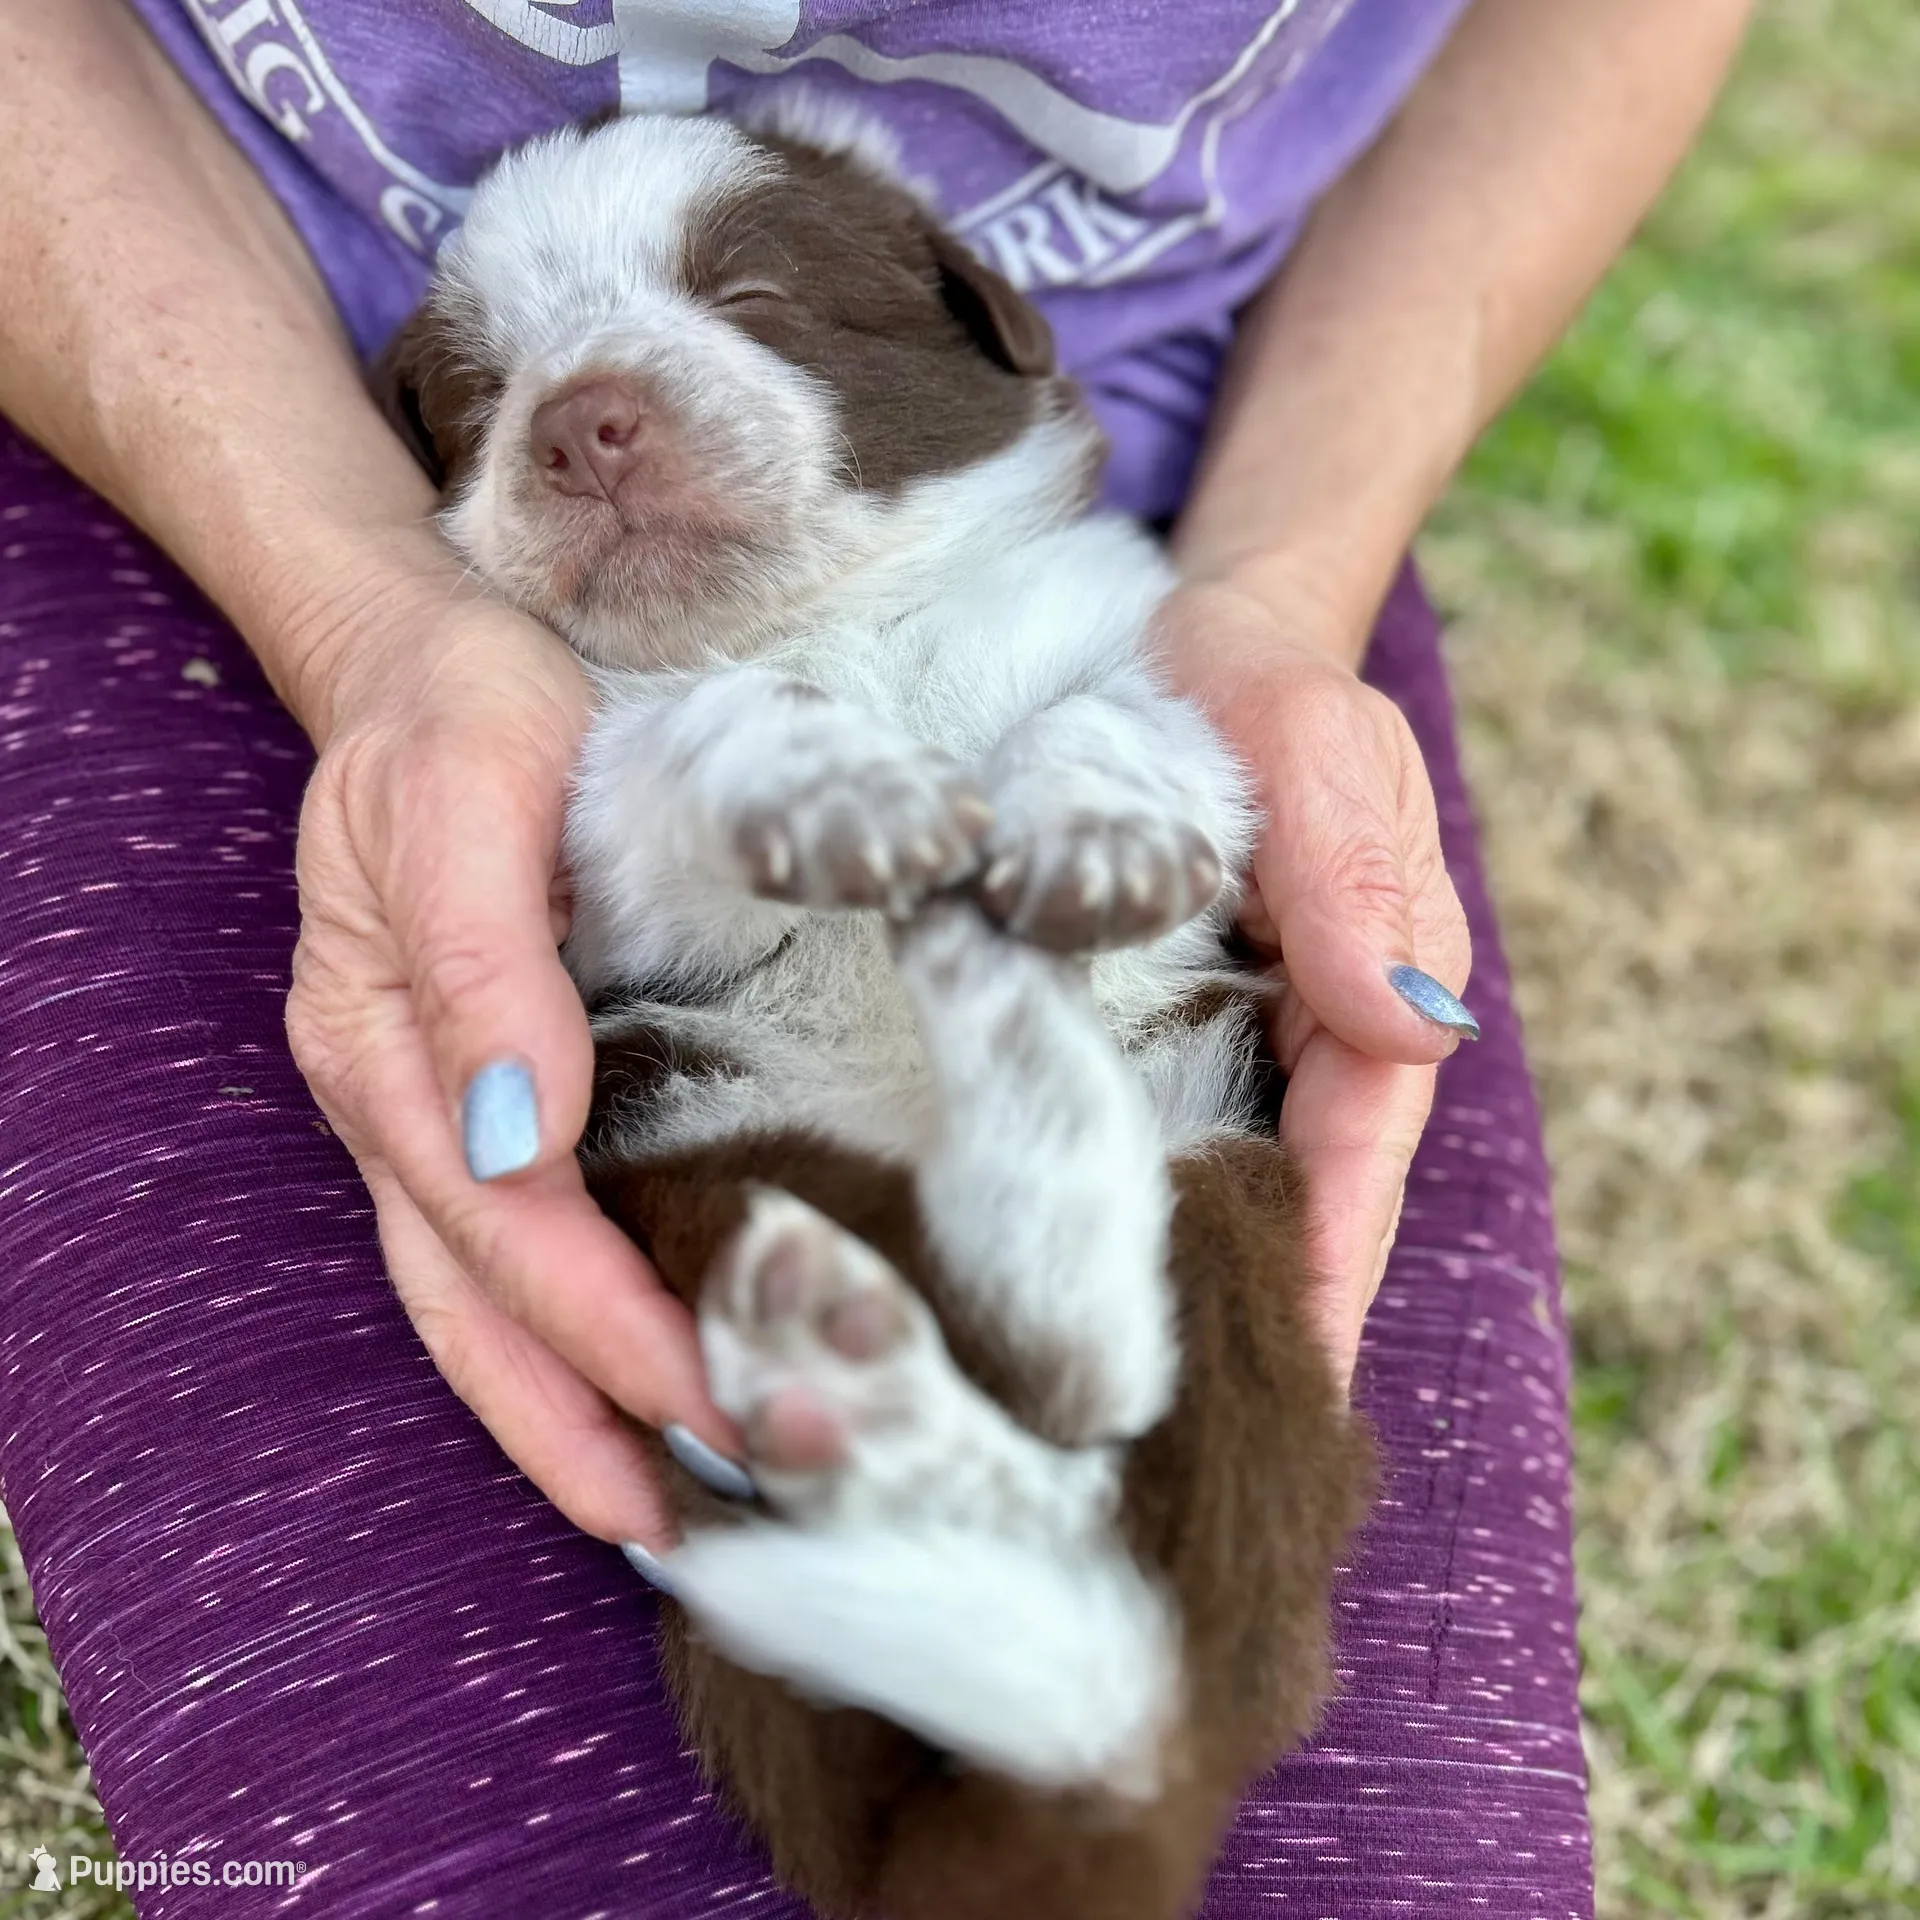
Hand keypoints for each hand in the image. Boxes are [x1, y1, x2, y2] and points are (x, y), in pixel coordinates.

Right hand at [284, 582, 734, 1547]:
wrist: (422, 663)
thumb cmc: (461, 713)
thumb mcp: (474, 791)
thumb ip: (486, 962)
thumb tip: (518, 1135)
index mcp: (387, 1039)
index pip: (507, 1225)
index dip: (606, 1328)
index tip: (711, 1407)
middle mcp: (393, 1097)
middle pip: (474, 1303)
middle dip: (582, 1420)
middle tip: (695, 1519)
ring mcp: (420, 1105)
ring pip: (474, 1299)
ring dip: (561, 1411)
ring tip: (657, 1510)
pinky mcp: (467, 1090)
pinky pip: (497, 1246)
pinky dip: (555, 1335)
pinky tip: (622, 1384)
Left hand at [1157, 579, 1473, 1389]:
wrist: (1201, 646)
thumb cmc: (1271, 695)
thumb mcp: (1322, 763)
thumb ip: (1356, 890)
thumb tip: (1411, 1041)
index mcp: (1374, 993)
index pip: (1353, 1161)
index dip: (1322, 1270)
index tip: (1287, 1384)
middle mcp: (1311, 1035)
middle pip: (1295, 1199)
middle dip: (1259, 1313)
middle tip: (1187, 1440)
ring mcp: (1236, 1033)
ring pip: (1224, 1179)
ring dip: (1191, 1277)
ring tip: (1125, 1396)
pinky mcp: (1161, 1017)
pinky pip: (1153, 1122)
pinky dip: (1126, 1194)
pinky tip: (1069, 1263)